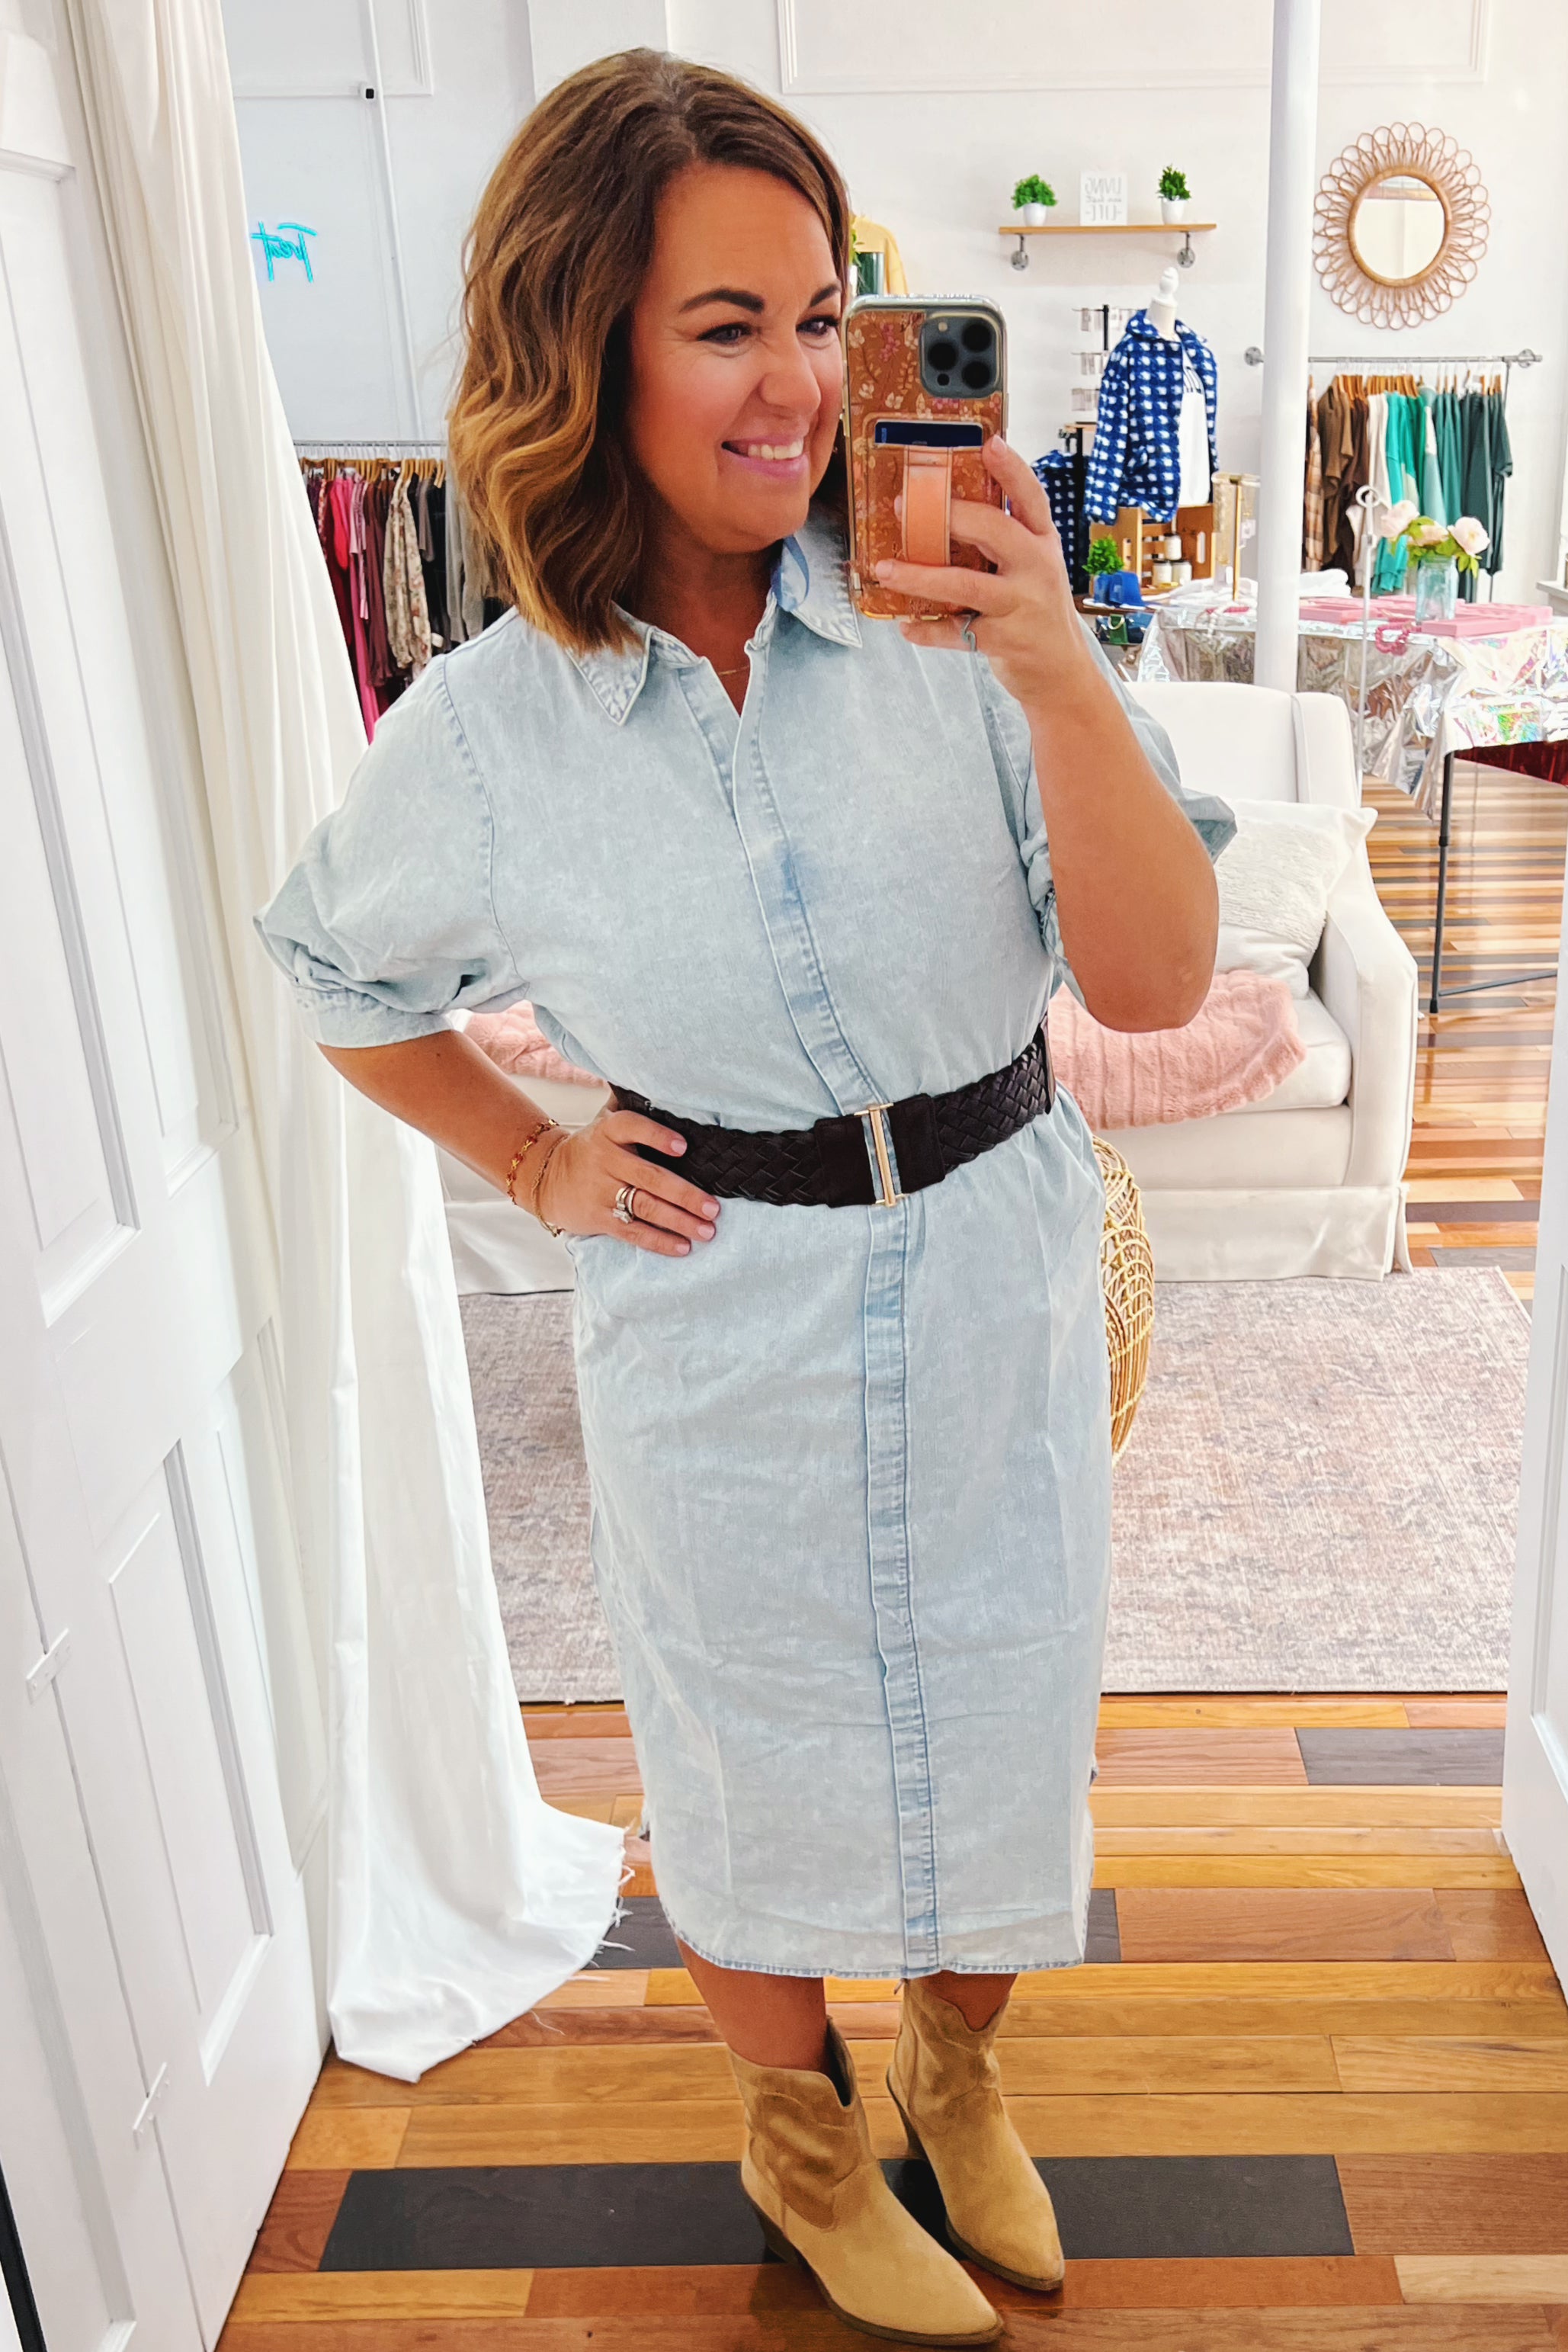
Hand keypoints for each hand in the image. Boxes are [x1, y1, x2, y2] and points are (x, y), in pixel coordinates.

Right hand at [532, 1107, 718, 1258]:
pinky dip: (659, 1241)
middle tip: (713, 1207)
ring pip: (645, 1207)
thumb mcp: (604, 1122)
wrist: (545, 1176)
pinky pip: (633, 1232)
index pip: (633, 1127)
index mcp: (608, 1131)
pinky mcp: (598, 1218)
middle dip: (685, 1194)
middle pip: (650, 1177)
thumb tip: (674, 1092)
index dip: (657, 1136)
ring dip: (679, 1221)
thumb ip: (632, 1108)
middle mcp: (605, 1160)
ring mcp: (600, 1192)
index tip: (683, 1146)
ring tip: (707, 1230)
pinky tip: (683, 1247)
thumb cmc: (590, 1148)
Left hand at [875, 436, 1095, 709]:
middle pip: (993, 529)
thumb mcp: (1033, 569)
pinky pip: (957, 632)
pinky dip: (927, 631)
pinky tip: (906, 626)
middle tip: (903, 506)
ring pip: (965, 583)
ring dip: (919, 576)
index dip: (1011, 469)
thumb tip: (947, 515)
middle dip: (948, 515)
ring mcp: (1021, 605)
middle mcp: (1036, 568)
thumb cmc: (1038, 613)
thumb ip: (1004, 543)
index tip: (988, 443)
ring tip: (886, 569)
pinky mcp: (1004, 640)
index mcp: (1043, 543)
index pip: (1030, 497)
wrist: (1062, 672)